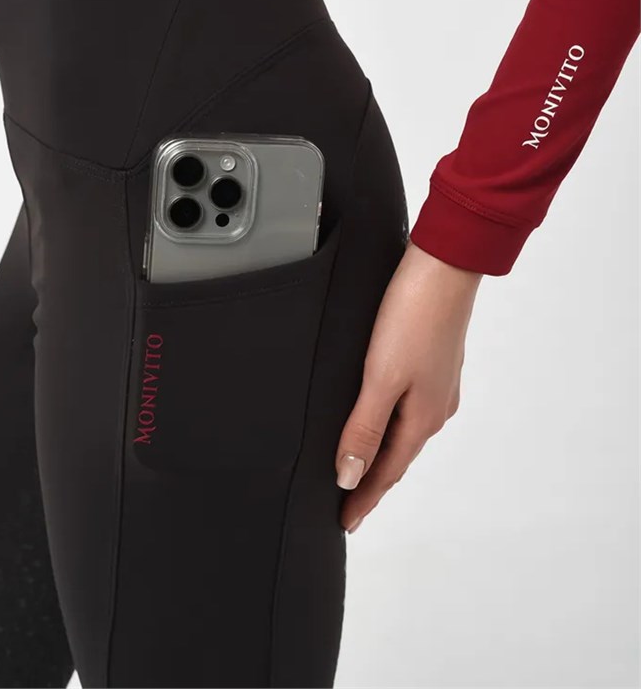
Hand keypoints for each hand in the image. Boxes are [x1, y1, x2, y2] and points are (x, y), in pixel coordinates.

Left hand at [335, 239, 482, 532]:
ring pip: (403, 431)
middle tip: (347, 503)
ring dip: (381, 453)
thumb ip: (364, 427)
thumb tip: (350, 476)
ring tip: (359, 468)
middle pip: (397, 456)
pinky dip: (389, 424)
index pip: (387, 472)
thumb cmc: (414, 316)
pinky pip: (407, 406)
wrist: (444, 266)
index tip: (344, 523)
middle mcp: (435, 406)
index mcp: (423, 418)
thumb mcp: (381, 377)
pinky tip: (379, 417)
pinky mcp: (432, 361)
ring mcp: (437, 383)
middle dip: (372, 482)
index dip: (363, 499)